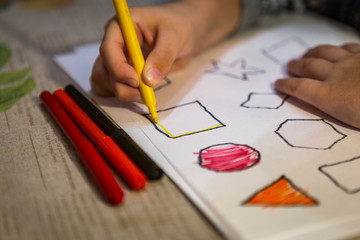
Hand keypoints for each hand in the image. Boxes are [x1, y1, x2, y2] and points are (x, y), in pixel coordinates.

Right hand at [91, 0, 239, 101]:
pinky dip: (124, 96)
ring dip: (123, 93)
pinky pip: (113, 88)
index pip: (109, 49)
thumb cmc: (177, 26)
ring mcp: (117, 59)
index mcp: (121, 27)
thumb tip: (149, 80)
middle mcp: (115, 44)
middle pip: (105, 69)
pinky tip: (140, 96)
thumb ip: (162, 57)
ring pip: (106, 81)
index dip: (119, 68)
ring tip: (145, 96)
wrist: (185, 33)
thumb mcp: (173, 37)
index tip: (136, 81)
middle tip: (144, 94)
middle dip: (121, 85)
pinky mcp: (124, 73)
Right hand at [275, 43, 359, 128]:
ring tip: (307, 55)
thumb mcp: (346, 121)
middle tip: (290, 66)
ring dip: (312, 53)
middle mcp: (336, 74)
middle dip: (296, 66)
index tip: (278, 83)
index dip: (286, 85)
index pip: (299, 88)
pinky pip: (347, 46)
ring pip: (325, 52)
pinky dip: (337, 48)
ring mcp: (352, 61)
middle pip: (309, 66)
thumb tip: (324, 106)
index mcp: (329, 95)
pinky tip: (337, 50)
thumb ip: (331, 110)